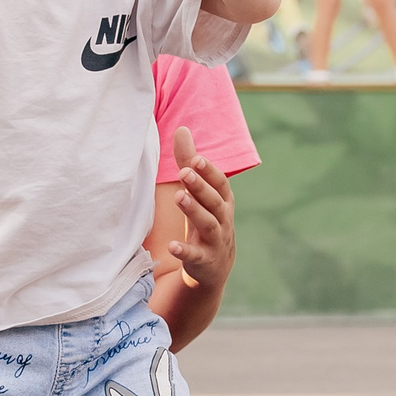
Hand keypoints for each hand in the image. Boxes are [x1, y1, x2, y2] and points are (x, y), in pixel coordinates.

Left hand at [163, 127, 235, 289]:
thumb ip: (189, 163)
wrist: (215, 265)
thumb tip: (182, 129)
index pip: (220, 183)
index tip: (196, 159)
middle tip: (185, 172)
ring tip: (179, 197)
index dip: (209, 172)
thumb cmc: (206, 218)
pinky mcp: (203, 259)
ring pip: (207, 223)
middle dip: (201, 186)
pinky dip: (185, 250)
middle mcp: (222, 218)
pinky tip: (172, 246)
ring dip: (194, 210)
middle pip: (213, 200)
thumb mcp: (200, 192)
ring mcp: (215, 240)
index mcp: (222, 200)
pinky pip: (195, 255)